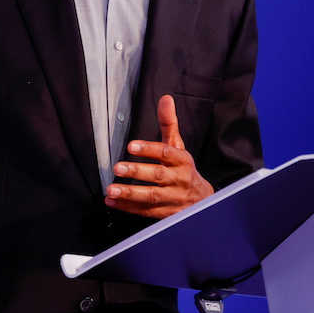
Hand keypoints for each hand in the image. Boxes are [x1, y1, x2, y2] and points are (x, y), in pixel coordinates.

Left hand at [105, 95, 213, 218]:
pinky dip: (129, 208)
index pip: (166, 152)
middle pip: (158, 175)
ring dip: (130, 194)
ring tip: (111, 190)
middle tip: (117, 168)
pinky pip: (147, 212)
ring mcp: (174, 199)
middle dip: (137, 172)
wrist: (202, 200)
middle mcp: (180, 179)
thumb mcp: (178, 146)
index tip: (131, 146)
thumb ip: (168, 123)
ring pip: (152, 197)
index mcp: (182, 160)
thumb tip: (165, 98)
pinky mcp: (167, 214)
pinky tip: (112, 203)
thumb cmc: (183, 168)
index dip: (149, 149)